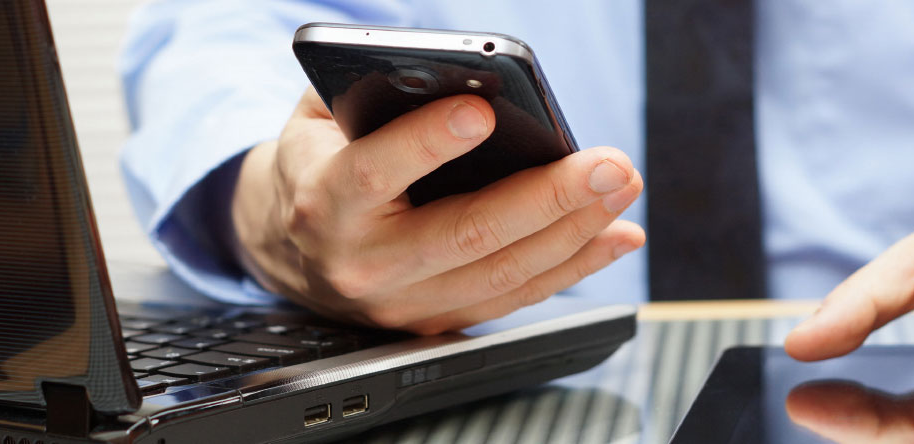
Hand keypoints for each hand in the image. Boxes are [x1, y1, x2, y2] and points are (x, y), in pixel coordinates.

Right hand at [230, 89, 643, 333]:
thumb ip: (373, 92)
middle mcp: (366, 262)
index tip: (480, 113)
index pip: (373, 173)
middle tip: (607, 164)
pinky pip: (519, 296)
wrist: (291, 245)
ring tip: (622, 188)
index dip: (427, 143)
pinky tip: (616, 235)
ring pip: (505, 271)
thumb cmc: (323, 162)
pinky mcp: (440, 320)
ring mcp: (406, 301)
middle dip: (549, 196)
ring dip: (578, 231)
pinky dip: (577, 266)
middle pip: (468, 233)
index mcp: (325, 200)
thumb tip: (454, 74)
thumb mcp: (324, 117)